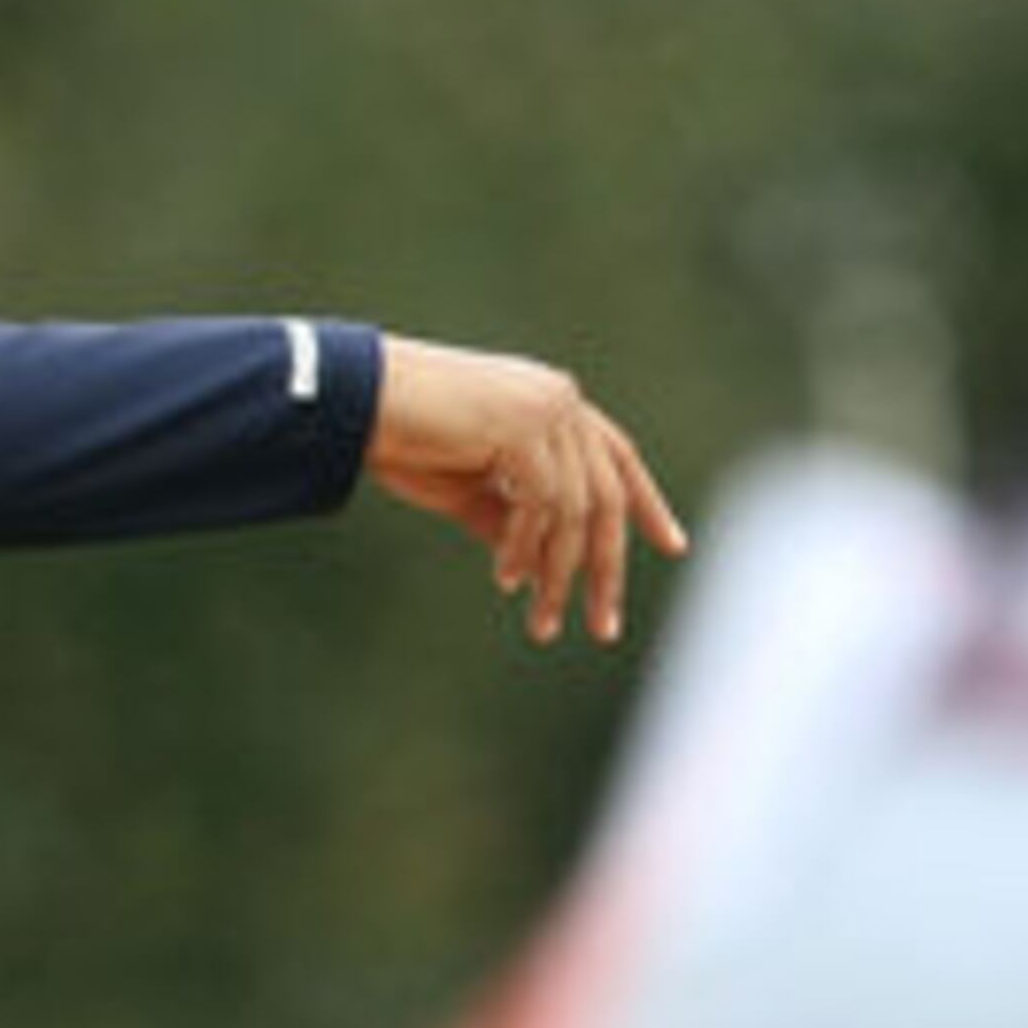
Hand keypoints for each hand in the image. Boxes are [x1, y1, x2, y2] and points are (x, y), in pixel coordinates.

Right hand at [364, 334, 689, 644]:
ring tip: (543, 623)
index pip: (618, 458)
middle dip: (606, 569)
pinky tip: (504, 578)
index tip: (673, 546)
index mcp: (553, 402)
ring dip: (560, 575)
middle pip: (607, 497)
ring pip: (577, 510)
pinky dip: (526, 549)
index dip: (647, 504)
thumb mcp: (468, 489)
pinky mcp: (523, 425)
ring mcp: (545, 408)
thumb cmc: (403, 438)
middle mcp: (560, 399)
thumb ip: (512, 518)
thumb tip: (544, 570)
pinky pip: (542, 505)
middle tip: (603, 627)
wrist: (354, 400)